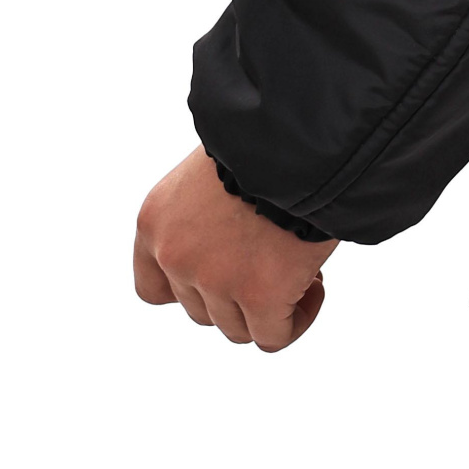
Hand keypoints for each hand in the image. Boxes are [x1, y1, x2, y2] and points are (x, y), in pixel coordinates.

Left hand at [134, 146, 337, 351]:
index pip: (153, 287)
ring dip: (268, 308)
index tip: (225, 272)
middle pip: (202, 311)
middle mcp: (176, 256)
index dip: (191, 287)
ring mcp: (216, 281)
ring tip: (301, 267)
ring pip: (238, 328)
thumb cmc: (266, 135)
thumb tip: (233, 245)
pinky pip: (273, 338)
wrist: (303, 130)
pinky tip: (315, 286)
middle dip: (239, 293)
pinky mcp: (261, 297)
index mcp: (156, 221)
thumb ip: (204, 213)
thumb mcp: (211, 169)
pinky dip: (295, 321)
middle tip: (276, 259)